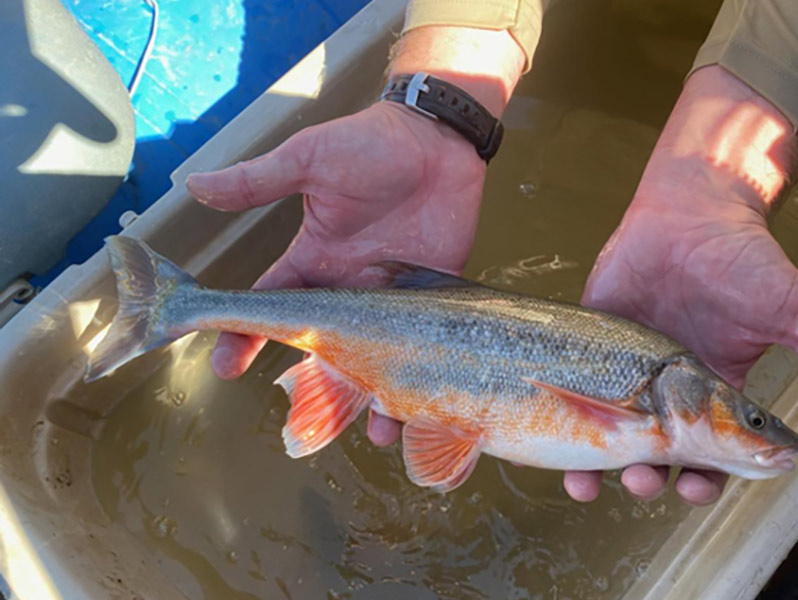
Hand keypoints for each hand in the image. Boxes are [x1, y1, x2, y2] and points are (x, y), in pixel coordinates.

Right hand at [188, 25, 525, 451]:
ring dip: (375, 397)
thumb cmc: (370, 144)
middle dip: (316, 388)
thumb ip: (259, 180)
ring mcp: (392, 298)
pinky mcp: (432, 297)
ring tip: (381, 431)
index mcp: (314, 261)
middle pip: (325, 350)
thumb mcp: (309, 160)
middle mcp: (349, 289)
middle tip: (310, 423)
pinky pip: (425, 345)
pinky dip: (424, 376)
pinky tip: (425, 407)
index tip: (224, 363)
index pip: (272, 308)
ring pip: (377, 359)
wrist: (437, 138)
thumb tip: (192, 185)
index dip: (245, 336)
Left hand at [572, 66, 797, 505]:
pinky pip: (573, 397)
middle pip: (655, 456)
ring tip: (589, 483)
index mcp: (716, 395)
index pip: (710, 456)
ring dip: (600, 468)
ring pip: (609, 437)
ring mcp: (626, 373)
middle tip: (645, 483)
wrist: (688, 210)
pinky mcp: (591, 350)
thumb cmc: (744, 260)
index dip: (705, 481)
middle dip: (650, 480)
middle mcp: (668, 393)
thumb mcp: (793, 312)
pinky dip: (563, 426)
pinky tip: (556, 451)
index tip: (698, 487)